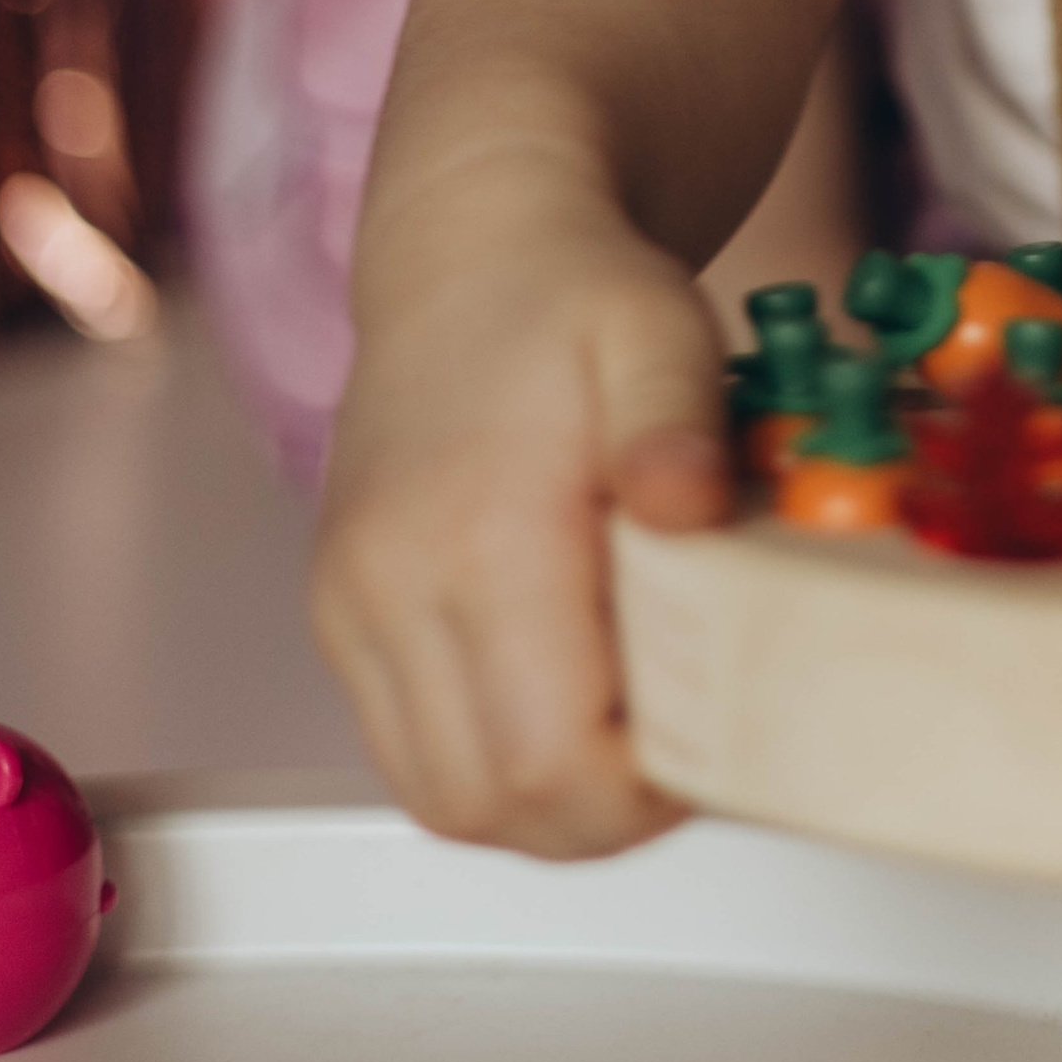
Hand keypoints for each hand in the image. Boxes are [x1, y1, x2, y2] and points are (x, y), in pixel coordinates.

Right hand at [312, 176, 730, 858]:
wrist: (466, 249)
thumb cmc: (574, 290)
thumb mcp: (660, 329)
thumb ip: (676, 423)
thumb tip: (687, 506)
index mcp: (478, 529)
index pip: (552, 757)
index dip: (646, 791)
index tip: (720, 743)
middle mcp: (392, 583)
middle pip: (498, 804)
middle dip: (610, 812)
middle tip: (694, 748)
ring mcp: (353, 608)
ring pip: (447, 800)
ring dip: (549, 803)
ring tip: (638, 731)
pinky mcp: (341, 618)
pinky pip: (412, 754)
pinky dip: (495, 766)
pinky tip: (571, 705)